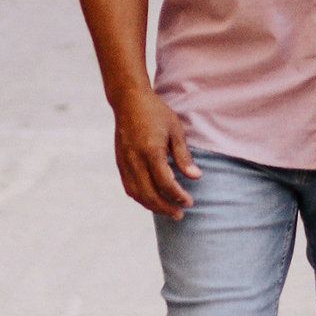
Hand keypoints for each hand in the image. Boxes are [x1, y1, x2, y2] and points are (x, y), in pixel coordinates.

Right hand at [111, 87, 197, 216]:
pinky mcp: (120, 163)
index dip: (178, 195)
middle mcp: (135, 160)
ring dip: (152, 206)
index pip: (165, 183)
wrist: (129, 101)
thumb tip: (196, 177)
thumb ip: (183, 156)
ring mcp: (125, 163)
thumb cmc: (156, 113)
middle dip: (165, 208)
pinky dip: (141, 198)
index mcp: (151, 151)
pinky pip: (129, 187)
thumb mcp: (175, 130)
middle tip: (180, 214)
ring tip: (167, 210)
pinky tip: (152, 199)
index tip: (189, 201)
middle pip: (149, 194)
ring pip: (137, 194)